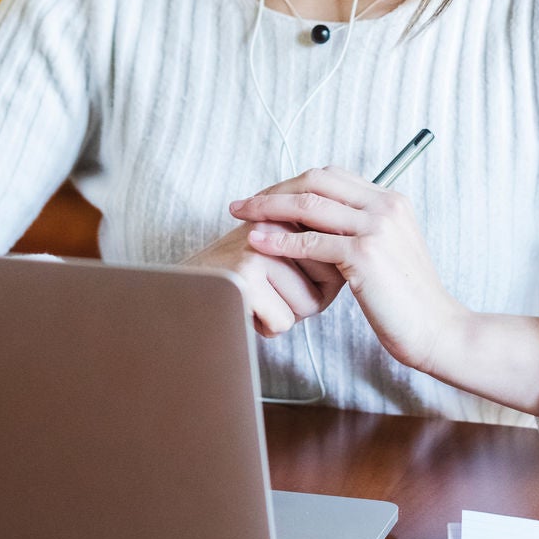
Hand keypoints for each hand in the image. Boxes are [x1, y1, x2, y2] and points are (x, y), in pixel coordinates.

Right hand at [183, 220, 344, 339]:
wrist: (185, 292)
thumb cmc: (240, 280)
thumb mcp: (282, 254)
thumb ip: (317, 250)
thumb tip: (353, 267)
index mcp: (290, 212)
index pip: (339, 256)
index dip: (323, 281)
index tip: (291, 277)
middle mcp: (277, 223)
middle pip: (330, 281)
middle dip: (308, 298)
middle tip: (272, 290)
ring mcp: (261, 247)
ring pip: (309, 305)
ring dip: (285, 314)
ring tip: (258, 298)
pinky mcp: (246, 275)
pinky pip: (284, 321)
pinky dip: (266, 326)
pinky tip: (246, 310)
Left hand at [231, 166, 468, 375]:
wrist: (437, 329)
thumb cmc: (408, 299)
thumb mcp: (388, 252)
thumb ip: (362, 231)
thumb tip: (321, 225)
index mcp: (391, 200)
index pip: (332, 176)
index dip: (294, 183)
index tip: (267, 197)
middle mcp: (386, 205)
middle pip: (317, 181)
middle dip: (275, 189)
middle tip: (244, 203)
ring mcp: (377, 227)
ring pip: (310, 205)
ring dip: (268, 208)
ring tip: (241, 216)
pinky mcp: (365, 254)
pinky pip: (311, 241)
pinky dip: (280, 240)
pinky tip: (258, 243)